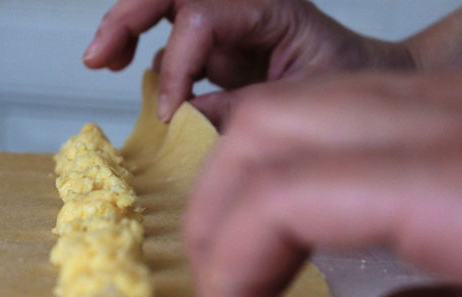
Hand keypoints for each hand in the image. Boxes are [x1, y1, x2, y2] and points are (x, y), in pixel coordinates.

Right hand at [84, 0, 414, 120]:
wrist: (363, 75)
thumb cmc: (346, 80)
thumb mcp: (302, 101)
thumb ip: (243, 110)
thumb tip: (184, 120)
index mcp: (269, 9)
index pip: (202, 17)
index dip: (177, 65)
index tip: (169, 114)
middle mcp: (241, 4)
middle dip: (126, 18)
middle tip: (98, 57)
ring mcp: (226, 20)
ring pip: (161, 4)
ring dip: (125, 26)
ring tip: (104, 61)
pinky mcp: (216, 41)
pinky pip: (169, 34)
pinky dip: (143, 48)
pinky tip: (127, 67)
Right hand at [183, 69, 461, 296]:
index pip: (284, 194)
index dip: (231, 273)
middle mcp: (457, 114)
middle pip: (267, 130)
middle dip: (213, 222)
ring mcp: (457, 95)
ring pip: (295, 105)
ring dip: (243, 188)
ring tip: (249, 266)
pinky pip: (340, 108)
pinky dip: (289, 164)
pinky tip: (306, 223)